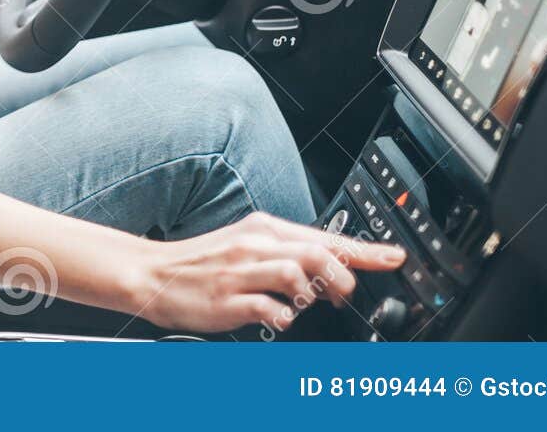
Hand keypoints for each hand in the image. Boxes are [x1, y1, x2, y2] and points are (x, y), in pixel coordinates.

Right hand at [126, 211, 406, 333]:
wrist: (152, 273)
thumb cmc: (202, 263)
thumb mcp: (246, 244)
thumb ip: (286, 252)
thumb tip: (330, 266)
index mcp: (262, 228)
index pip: (323, 236)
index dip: (364, 250)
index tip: (394, 258)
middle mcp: (253, 245)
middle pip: (316, 252)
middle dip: (342, 276)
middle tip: (345, 295)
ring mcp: (240, 272)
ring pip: (295, 273)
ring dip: (312, 294)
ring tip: (306, 304)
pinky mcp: (227, 300)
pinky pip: (268, 307)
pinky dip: (283, 316)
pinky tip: (279, 318)